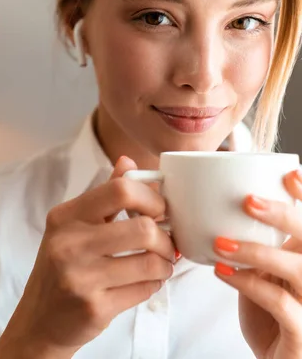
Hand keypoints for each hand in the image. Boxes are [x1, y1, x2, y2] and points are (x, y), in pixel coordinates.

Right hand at [0, 157, 175, 358]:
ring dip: (163, 264)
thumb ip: (104, 196)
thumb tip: (128, 161)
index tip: (158, 211)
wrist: (39, 320)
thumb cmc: (61, 269)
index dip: (152, 198)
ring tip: (157, 265)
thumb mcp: (72, 228)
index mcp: (65, 217)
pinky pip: (145, 289)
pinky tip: (143, 282)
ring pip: (150, 262)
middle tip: (165, 243)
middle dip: (165, 238)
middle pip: (143, 228)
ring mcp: (80, 277)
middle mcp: (68, 244)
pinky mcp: (94, 307)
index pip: (120, 190)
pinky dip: (153, 284)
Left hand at [213, 170, 301, 358]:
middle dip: (284, 216)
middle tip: (249, 201)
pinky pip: (280, 303)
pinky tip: (222, 271)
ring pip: (300, 270)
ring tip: (222, 243)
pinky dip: (248, 284)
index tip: (289, 175)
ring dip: (259, 252)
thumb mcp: (266, 274)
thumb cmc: (271, 313)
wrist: (278, 358)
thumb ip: (259, 246)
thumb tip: (222, 211)